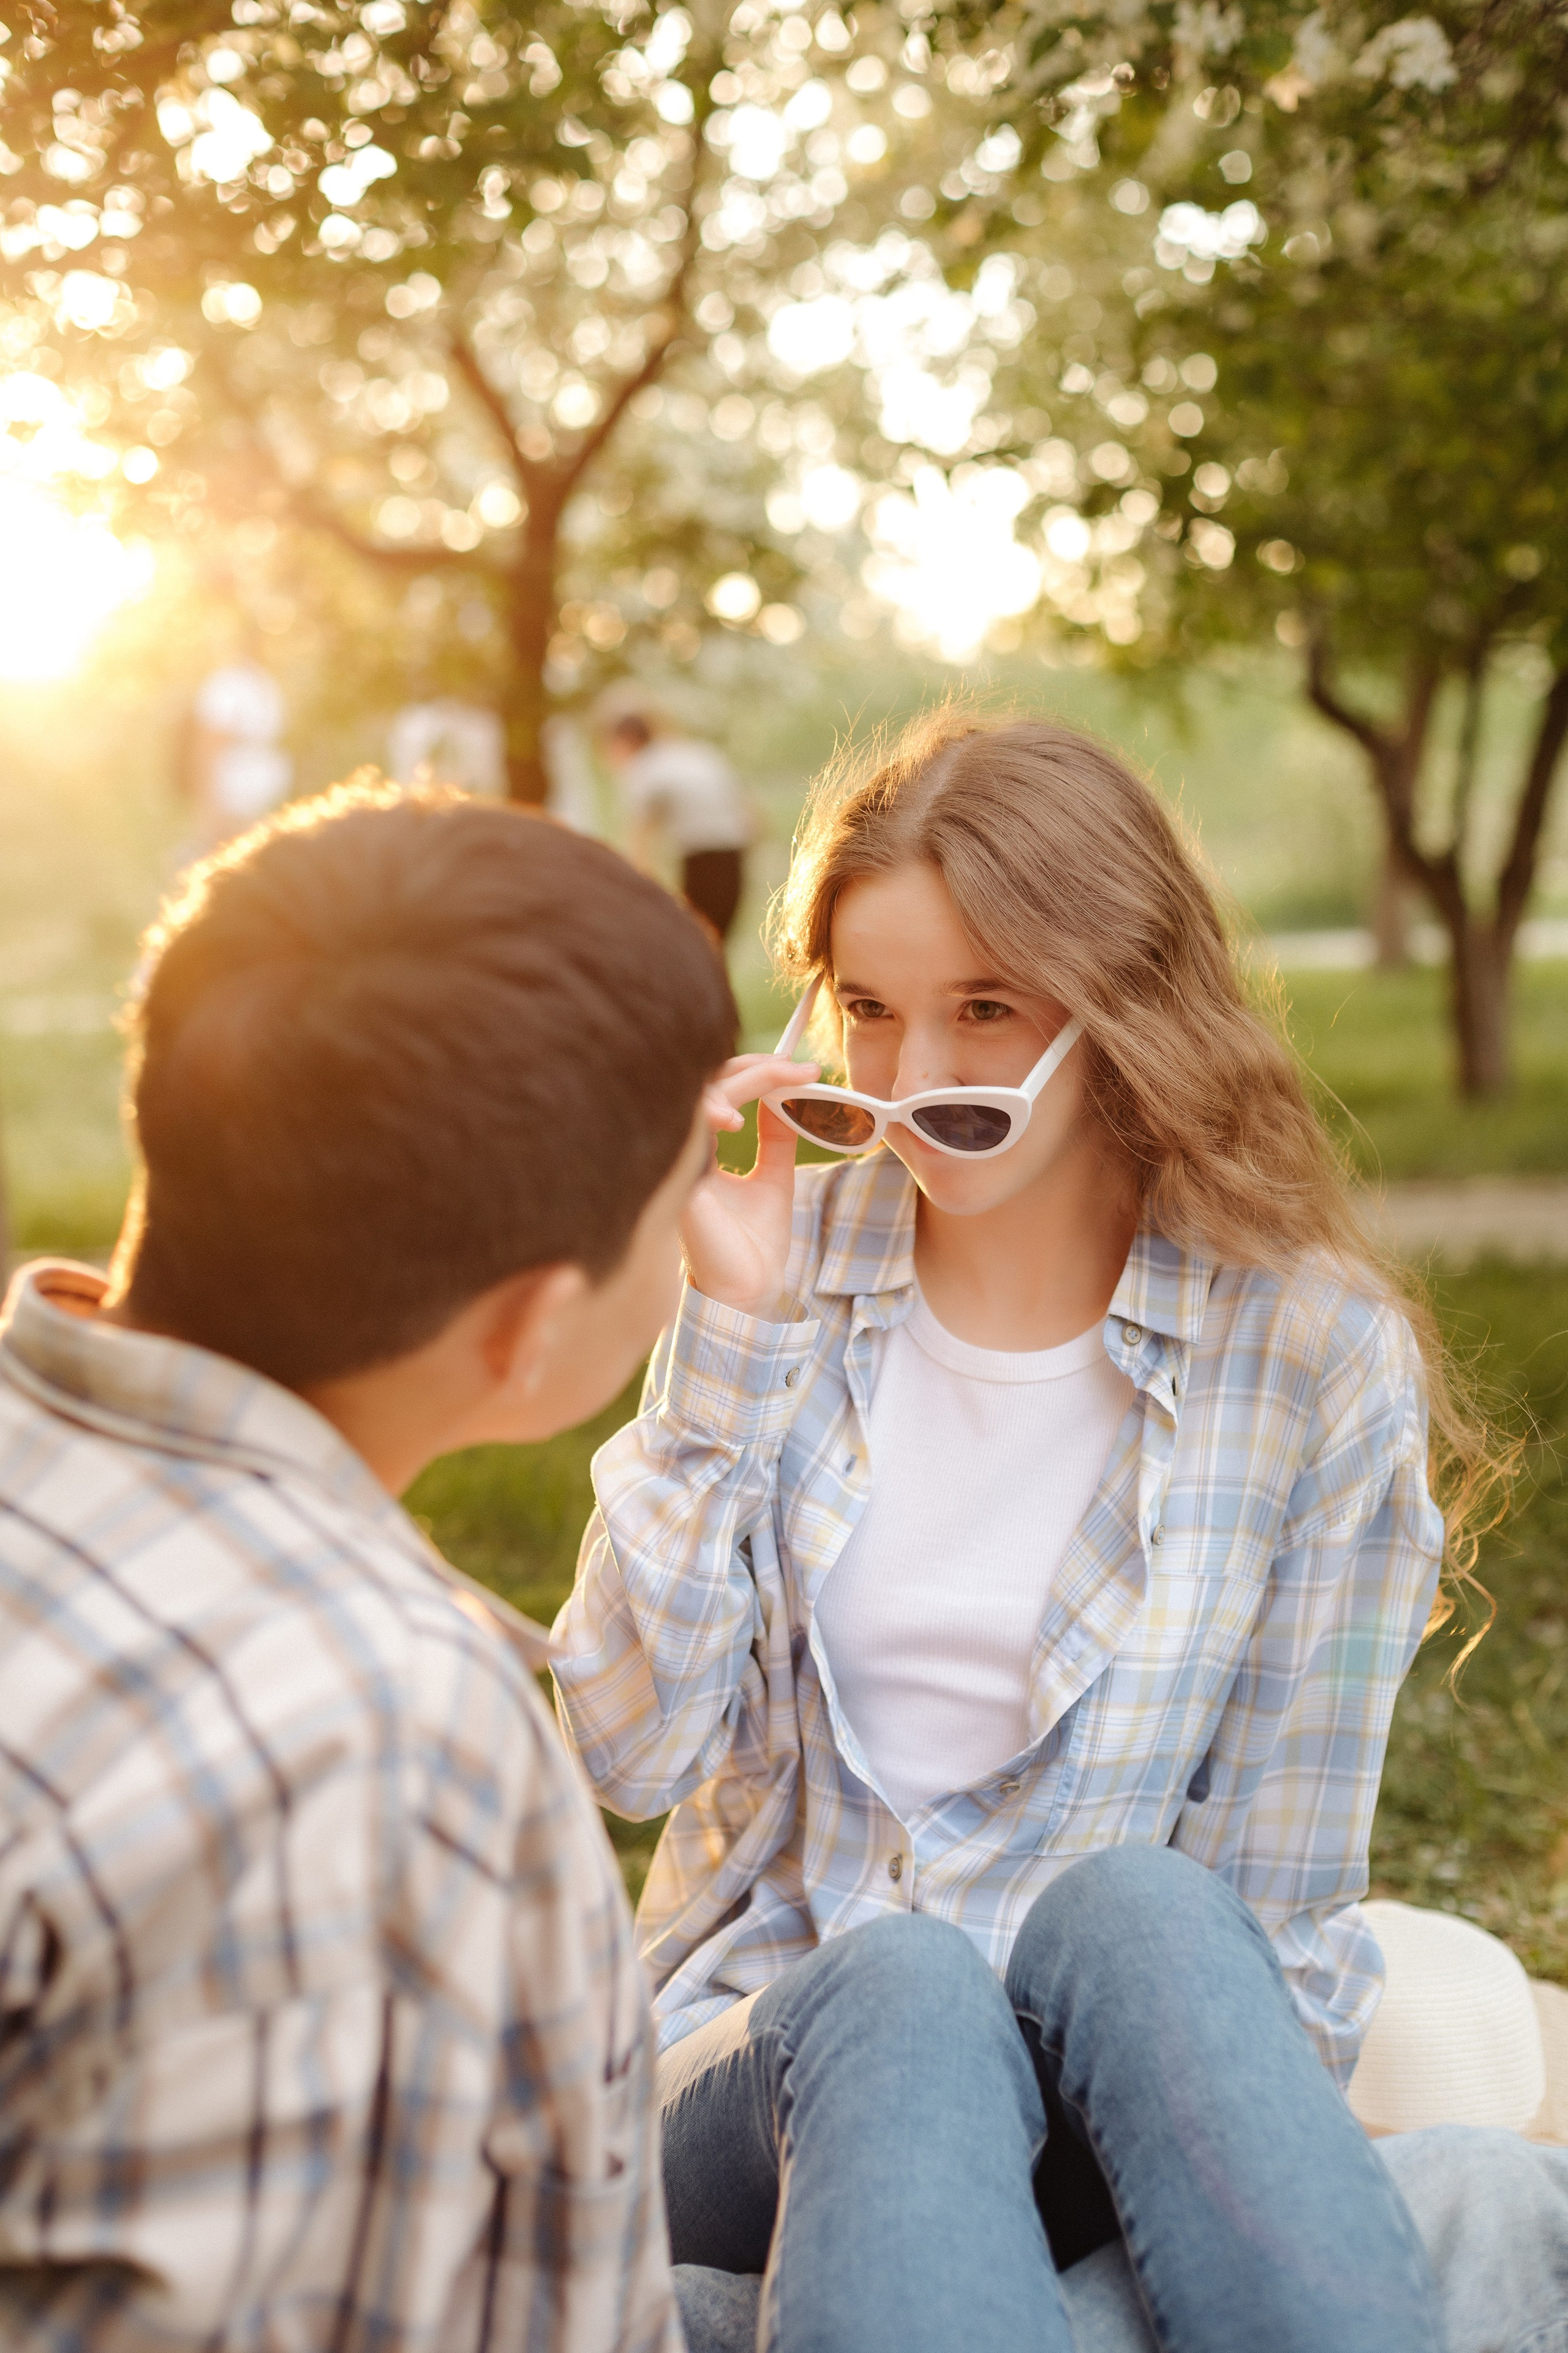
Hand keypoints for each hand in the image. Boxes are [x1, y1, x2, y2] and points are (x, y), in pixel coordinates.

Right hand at [681, 1052, 815, 1316]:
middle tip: (798, 1068)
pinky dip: (708, 1114)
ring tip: (779, 1079)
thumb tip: (786, 1096)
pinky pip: (685, 1133)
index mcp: (703, 1148)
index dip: (758, 1070)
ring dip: (739, 1079)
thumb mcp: (775, 1179)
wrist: (750, 1291)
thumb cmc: (756, 1244)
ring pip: (697, 1096)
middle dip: (756, 1067)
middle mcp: (687, 1150)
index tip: (804, 1069)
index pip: (720, 1089)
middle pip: (707, 1082)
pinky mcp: (680, 1183)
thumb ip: (776, 1138)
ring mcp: (680, 1163)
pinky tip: (735, 1121)